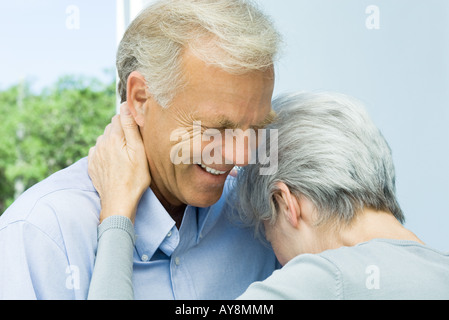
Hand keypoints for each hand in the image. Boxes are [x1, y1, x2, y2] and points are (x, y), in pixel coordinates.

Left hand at [88, 103, 149, 223]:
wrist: (119, 202)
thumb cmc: (134, 178)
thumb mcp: (138, 151)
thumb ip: (130, 127)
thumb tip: (125, 105)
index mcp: (113, 138)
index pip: (119, 116)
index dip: (129, 121)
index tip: (137, 130)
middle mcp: (100, 144)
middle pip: (111, 128)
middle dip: (121, 131)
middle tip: (133, 145)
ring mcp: (95, 155)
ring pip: (104, 139)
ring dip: (113, 142)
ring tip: (125, 156)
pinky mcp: (92, 165)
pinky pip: (99, 151)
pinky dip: (106, 153)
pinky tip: (115, 162)